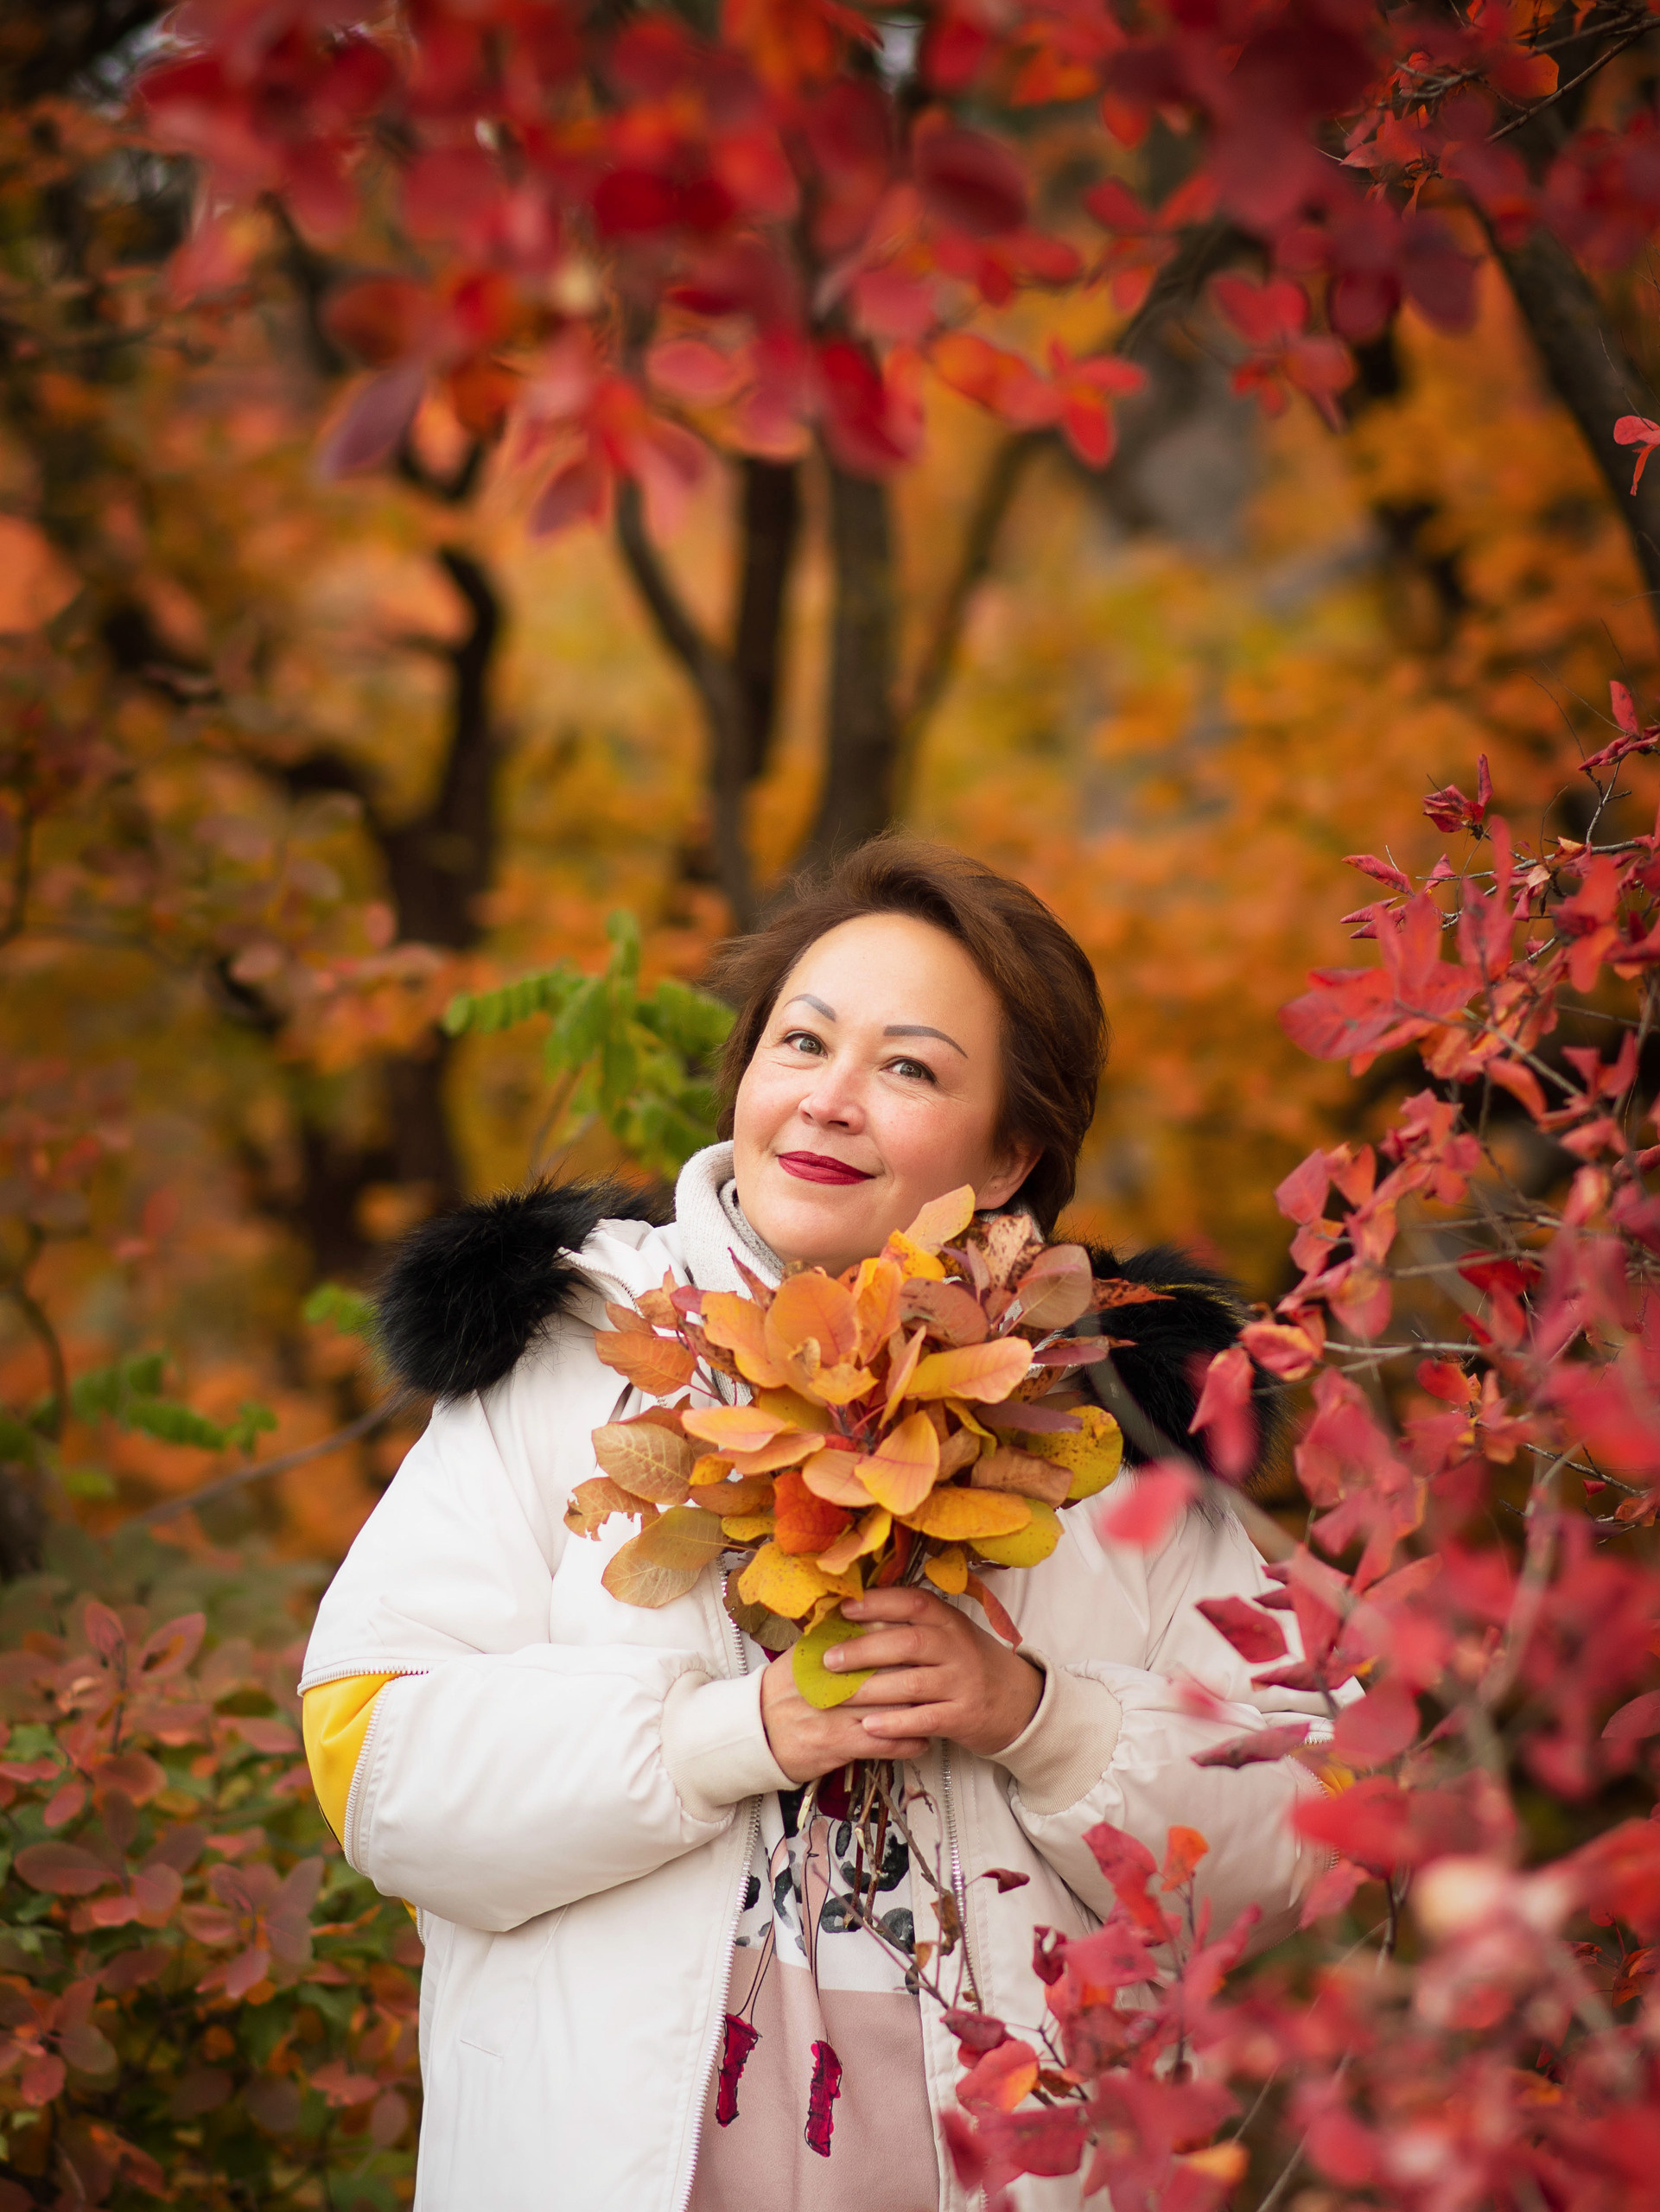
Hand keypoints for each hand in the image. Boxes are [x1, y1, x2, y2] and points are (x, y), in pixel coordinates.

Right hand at [759, 1647, 930, 1784]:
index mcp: (819, 1652)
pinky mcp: (837, 1744)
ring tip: (940, 1706)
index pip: (867, 1636)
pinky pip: (882, 1743)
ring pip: (890, 1706)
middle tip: (943, 1671)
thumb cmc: (782, 1693)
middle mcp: (828, 1679)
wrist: (754, 1735)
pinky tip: (923, 1740)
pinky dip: (907, 1741)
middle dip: (917, 1671)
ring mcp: (834, 1713)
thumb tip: (865, 1610)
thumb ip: (831, 1635)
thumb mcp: (801, 1656)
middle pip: (885, 1670)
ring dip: (920, 1709)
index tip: (924, 1633)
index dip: (899, 1634)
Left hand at [838, 1588, 1041, 1759]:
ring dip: (871, 1690)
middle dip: (863, 1650)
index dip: (876, 1603)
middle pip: (906, 1643)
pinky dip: (895, 1724)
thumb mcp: (949, 1634)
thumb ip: (911, 1624)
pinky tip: (869, 1726)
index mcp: (949, 1620)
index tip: (843, 1609)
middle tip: (829, 1660)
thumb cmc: (969, 1663)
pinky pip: (925, 1720)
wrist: (1020, 1701)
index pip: (912, 1602)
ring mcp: (963, 1682)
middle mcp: (957, 1647)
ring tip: (837, 1695)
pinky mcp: (964, 1716)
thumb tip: (852, 1618)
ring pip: (911, 1684)